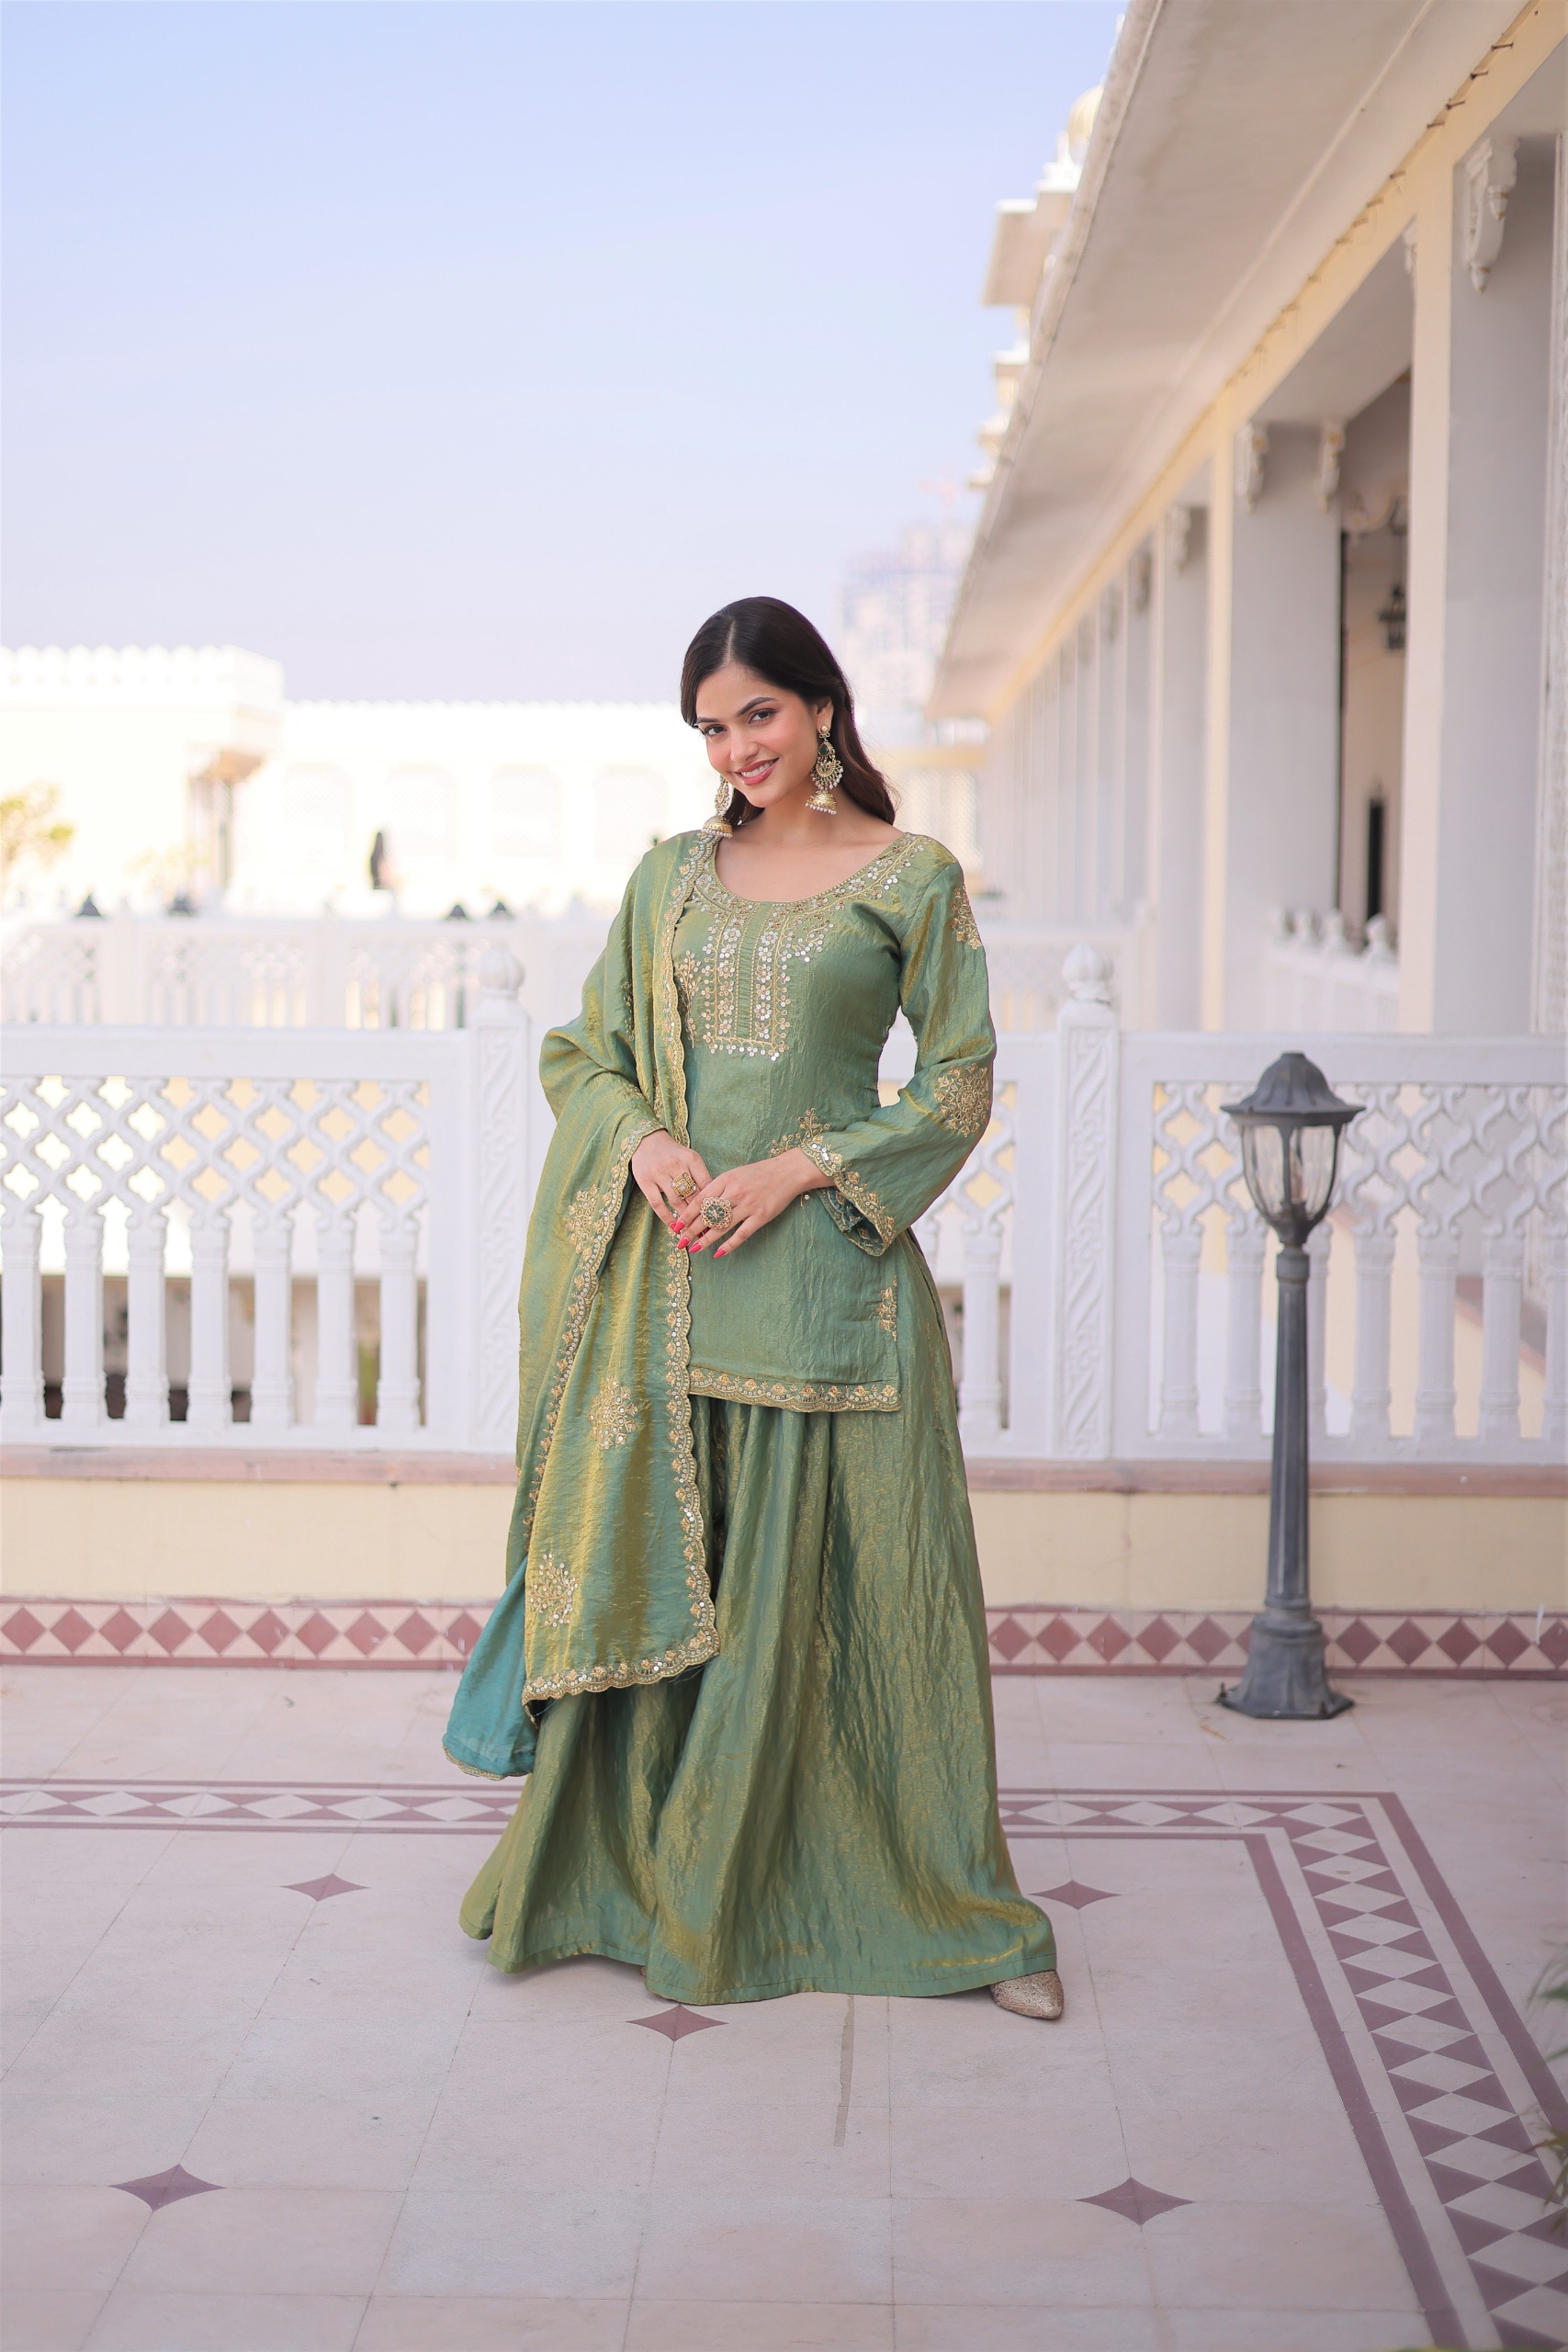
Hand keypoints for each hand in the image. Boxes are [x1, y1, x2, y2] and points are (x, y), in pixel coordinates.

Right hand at [631, 1131, 711, 1228]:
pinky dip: (666, 1217)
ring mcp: (659, 1172)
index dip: (712, 1204)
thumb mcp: (690, 1159)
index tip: (718, 1220)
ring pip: (676, 1201)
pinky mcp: (645, 1180)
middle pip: (692, 1195)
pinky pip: (657, 1203)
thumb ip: (701, 1177)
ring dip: (685, 1220)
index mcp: (691, 1159)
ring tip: (692, 1233)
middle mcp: (676, 1165)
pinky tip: (674, 1227)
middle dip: (700, 1216)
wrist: (647, 1140)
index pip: (706, 1185)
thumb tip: (714, 1204)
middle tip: (708, 1232)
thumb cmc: (673, 1154)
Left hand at [673, 1147, 828, 1258]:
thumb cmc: (759, 1173)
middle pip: (708, 1215)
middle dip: (691, 1230)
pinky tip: (718, 1253)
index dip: (686, 1214)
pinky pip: (741, 1234)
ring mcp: (748, 1205)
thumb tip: (700, 1205)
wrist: (787, 1172)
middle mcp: (735, 1193)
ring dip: (706, 1239)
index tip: (676, 1225)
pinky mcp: (761, 1216)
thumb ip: (719, 1188)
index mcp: (726, 1180)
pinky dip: (729, 1245)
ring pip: (721, 1226)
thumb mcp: (735, 1174)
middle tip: (680, 1242)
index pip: (700, 1200)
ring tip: (694, 1249)